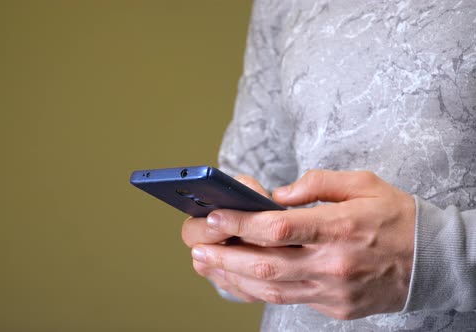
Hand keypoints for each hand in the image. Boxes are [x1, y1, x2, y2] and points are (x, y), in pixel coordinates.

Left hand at [185, 170, 415, 319]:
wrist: (432, 260)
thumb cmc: (395, 216)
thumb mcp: (362, 183)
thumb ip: (317, 183)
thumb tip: (277, 195)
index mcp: (340, 227)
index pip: (279, 229)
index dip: (240, 223)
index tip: (214, 216)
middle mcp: (334, 263)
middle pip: (266, 265)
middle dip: (224, 255)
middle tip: (196, 245)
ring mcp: (334, 290)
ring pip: (272, 290)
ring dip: (232, 277)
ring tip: (205, 263)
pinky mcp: (335, 307)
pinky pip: (288, 301)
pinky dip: (257, 291)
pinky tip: (235, 280)